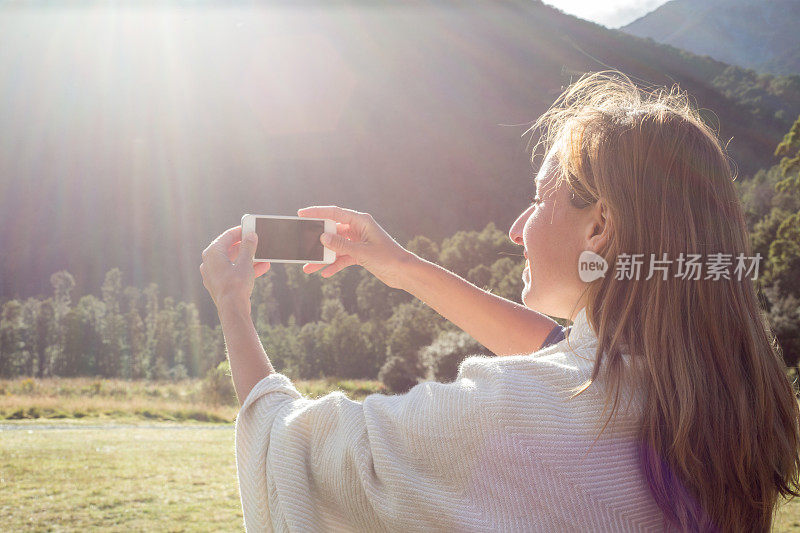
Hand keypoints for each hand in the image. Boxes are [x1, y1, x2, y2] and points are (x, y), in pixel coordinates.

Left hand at [200, 225, 270, 311]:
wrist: (232, 309)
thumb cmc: (236, 285)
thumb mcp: (245, 262)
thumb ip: (248, 247)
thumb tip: (251, 236)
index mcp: (212, 253)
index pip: (227, 236)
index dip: (240, 231)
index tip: (250, 228)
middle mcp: (209, 262)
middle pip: (230, 249)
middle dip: (246, 246)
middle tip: (257, 242)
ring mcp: (213, 274)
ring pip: (233, 261)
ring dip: (249, 259)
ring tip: (264, 256)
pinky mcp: (220, 284)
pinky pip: (233, 271)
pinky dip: (245, 269)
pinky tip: (262, 268)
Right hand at [297, 205, 414, 289]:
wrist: (404, 272)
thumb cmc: (388, 258)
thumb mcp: (362, 252)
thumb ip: (341, 245)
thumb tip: (322, 237)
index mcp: (361, 221)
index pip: (334, 213)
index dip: (316, 212)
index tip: (301, 213)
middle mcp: (358, 229)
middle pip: (332, 231)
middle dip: (317, 241)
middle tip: (302, 246)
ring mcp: (358, 241)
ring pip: (335, 247)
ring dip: (323, 257)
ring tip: (309, 267)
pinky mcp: (360, 253)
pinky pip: (342, 257)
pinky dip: (334, 265)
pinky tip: (325, 273)